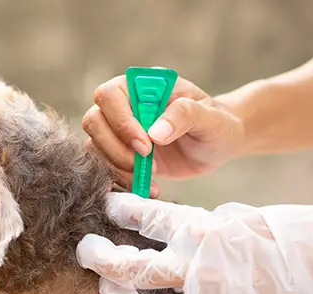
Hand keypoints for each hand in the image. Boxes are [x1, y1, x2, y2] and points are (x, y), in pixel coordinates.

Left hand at [76, 192, 312, 293]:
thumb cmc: (270, 235)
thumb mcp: (226, 216)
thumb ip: (185, 225)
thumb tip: (143, 223)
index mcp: (203, 230)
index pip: (146, 217)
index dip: (120, 211)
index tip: (107, 207)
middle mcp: (200, 268)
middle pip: (133, 268)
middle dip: (100, 259)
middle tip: (86, 251)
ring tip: (105, 288)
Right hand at [81, 74, 244, 196]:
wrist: (218, 144)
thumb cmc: (216, 123)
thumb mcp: (209, 117)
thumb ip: (184, 116)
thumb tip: (155, 133)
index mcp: (141, 86)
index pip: (110, 95)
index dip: (121, 121)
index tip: (146, 145)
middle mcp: (124, 105)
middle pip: (94, 121)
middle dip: (115, 147)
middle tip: (146, 162)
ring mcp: (120, 131)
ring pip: (95, 147)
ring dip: (117, 167)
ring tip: (150, 177)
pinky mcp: (122, 155)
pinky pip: (105, 167)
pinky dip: (120, 181)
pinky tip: (145, 188)